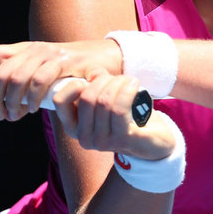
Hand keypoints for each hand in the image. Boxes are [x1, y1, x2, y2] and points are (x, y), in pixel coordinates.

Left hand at [0, 40, 122, 121]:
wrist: (104, 60)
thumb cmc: (71, 72)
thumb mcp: (43, 72)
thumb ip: (23, 81)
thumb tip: (0, 103)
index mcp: (23, 50)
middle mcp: (33, 49)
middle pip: (0, 73)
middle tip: (0, 115)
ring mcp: (48, 55)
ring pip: (16, 78)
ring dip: (12, 102)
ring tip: (16, 115)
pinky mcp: (64, 63)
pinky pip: (39, 82)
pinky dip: (32, 99)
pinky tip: (32, 109)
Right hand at [54, 70, 176, 161]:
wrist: (153, 141)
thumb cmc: (126, 117)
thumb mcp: (103, 100)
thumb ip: (93, 85)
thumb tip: (94, 72)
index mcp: (73, 126)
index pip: (59, 100)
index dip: (75, 83)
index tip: (93, 78)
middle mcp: (83, 137)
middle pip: (86, 97)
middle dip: (103, 80)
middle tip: (117, 78)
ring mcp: (102, 141)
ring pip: (104, 101)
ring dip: (118, 83)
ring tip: (128, 80)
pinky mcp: (121, 140)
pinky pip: (119, 108)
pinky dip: (127, 90)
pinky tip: (134, 84)